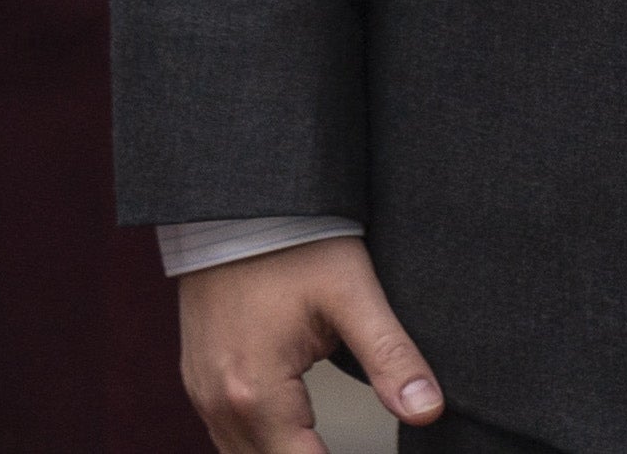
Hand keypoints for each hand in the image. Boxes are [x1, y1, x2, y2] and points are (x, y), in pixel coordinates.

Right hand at [178, 237, 443, 449]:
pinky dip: (258, 446)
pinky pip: (226, 436)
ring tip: (327, 446)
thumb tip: (428, 410)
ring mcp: (202, 390)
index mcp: (255, 392)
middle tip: (350, 447)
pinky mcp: (198, 376)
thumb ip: (391, 357)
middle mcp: (219, 402)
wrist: (233, 197)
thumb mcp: (351, 293)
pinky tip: (292, 439)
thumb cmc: (291, 238)